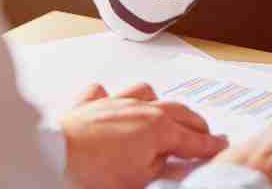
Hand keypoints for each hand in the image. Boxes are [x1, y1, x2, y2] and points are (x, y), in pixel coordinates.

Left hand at [59, 83, 227, 188]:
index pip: (192, 139)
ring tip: (162, 112)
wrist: (51, 158)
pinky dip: (109, 98)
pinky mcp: (88, 105)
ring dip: (158, 102)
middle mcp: (141, 109)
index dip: (209, 145)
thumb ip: (162, 169)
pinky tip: (111, 105)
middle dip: (195, 123)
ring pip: (146, 92)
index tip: (220, 146)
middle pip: (178, 111)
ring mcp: (115, 103)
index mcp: (158, 128)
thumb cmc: (92, 172)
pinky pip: (102, 93)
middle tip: (204, 133)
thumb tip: (176, 164)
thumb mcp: (139, 181)